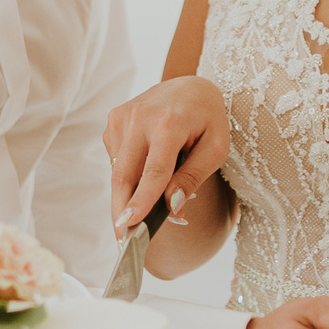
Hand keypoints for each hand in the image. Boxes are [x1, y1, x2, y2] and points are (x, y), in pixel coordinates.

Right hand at [104, 76, 229, 232]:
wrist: (190, 86)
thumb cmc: (208, 119)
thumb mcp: (216, 148)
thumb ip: (193, 177)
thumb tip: (172, 206)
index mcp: (169, 121)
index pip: (153, 171)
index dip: (140, 202)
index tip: (128, 226)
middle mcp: (139, 116)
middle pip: (124, 175)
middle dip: (121, 210)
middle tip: (121, 241)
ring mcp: (122, 117)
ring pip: (118, 170)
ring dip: (126, 196)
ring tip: (142, 209)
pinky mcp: (113, 121)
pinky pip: (117, 160)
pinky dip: (128, 175)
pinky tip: (145, 170)